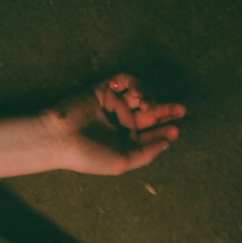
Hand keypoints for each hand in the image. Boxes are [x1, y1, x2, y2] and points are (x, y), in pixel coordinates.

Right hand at [42, 74, 185, 174]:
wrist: (61, 139)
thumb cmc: (89, 156)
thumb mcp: (123, 162)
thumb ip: (146, 153)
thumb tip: (168, 142)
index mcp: (124, 142)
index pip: (150, 134)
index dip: (164, 131)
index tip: (175, 130)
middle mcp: (120, 123)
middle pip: (149, 113)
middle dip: (165, 110)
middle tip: (180, 110)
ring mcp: (112, 106)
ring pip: (140, 95)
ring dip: (148, 96)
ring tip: (146, 102)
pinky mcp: (103, 90)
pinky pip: (124, 81)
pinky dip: (132, 82)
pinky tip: (133, 91)